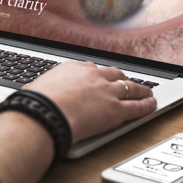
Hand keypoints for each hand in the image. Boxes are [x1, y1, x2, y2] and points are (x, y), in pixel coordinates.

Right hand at [23, 61, 156, 142]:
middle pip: (114, 74)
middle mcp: (94, 76)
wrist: (45, 113)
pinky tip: (151, 105)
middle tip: (126, 82)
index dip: (99, 75)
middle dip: (122, 78)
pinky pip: (136, 106)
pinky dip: (146, 105)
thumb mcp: (35, 89)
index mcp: (74, 68)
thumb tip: (31, 92)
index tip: (100, 78)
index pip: (91, 68)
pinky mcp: (116, 110)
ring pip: (130, 87)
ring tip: (146, 91)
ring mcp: (107, 91)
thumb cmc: (36, 104)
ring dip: (140, 89)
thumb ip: (40, 89)